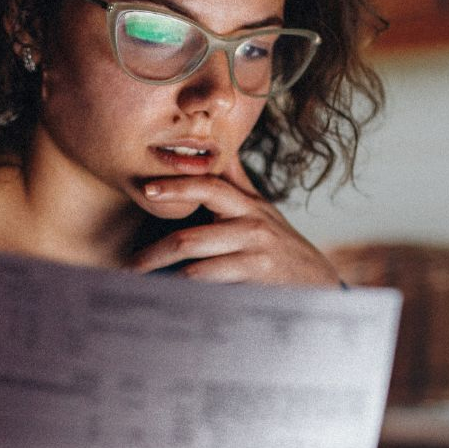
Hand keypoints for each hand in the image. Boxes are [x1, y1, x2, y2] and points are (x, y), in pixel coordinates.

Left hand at [129, 154, 343, 286]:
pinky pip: (212, 288)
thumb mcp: (263, 211)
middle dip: (153, 253)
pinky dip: (187, 293)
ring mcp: (255, 256)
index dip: (176, 187)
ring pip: (197, 268)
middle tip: (129, 264)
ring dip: (164, 278)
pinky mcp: (257, 282)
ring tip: (141, 286)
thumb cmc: (282, 246)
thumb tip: (218, 149)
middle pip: (190, 238)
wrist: (318, 282)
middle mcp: (252, 227)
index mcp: (248, 206)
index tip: (148, 190)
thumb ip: (237, 183)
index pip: (208, 187)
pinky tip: (170, 298)